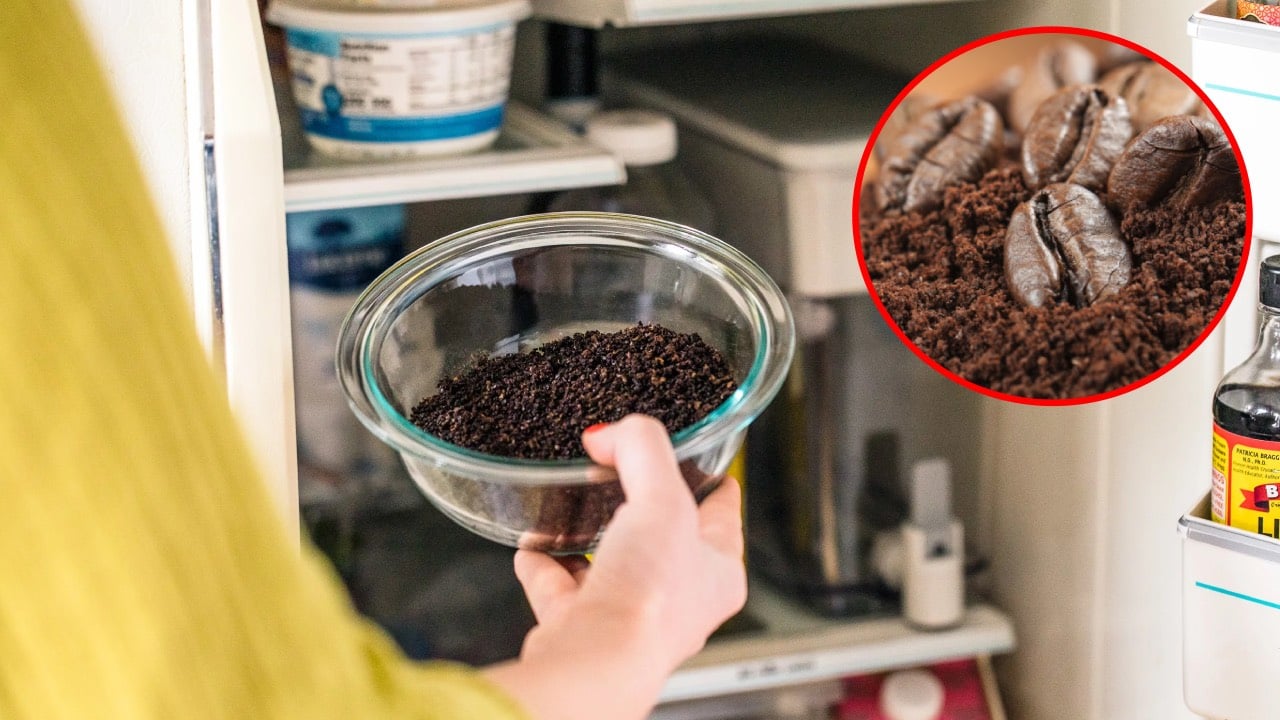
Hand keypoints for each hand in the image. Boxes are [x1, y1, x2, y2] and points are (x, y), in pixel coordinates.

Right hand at [485, 414, 746, 719]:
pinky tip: (533, 546)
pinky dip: (545, 566)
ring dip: (586, 535)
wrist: (596, 660)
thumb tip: (610, 434)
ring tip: (570, 505)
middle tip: (617, 472)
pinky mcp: (583, 628)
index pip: (724, 511)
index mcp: (717, 572)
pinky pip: (560, 590)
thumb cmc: (649, 595)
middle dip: (636, 504)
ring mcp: (629, 616)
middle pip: (661, 536)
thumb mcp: (662, 497)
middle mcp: (678, 600)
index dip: (711, 477)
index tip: (698, 454)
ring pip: (610, 565)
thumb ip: (641, 448)